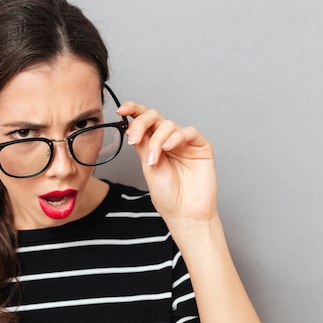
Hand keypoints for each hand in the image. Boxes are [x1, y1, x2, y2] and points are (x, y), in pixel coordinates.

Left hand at [117, 102, 218, 224]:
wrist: (183, 212)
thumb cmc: (167, 195)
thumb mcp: (147, 167)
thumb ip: (142, 145)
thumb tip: (130, 125)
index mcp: (153, 144)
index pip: (143, 121)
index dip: (133, 110)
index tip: (121, 110)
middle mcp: (168, 140)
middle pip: (155, 117)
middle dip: (141, 123)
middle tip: (135, 139)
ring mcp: (184, 142)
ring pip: (168, 125)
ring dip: (157, 140)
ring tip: (154, 159)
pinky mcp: (201, 146)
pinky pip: (188, 132)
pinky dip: (176, 137)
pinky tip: (168, 148)